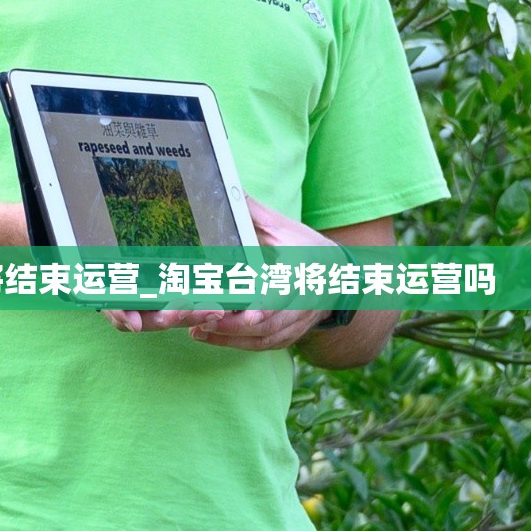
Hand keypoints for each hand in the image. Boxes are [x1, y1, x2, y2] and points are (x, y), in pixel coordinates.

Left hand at [106, 201, 335, 353]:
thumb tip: (222, 184)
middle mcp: (297, 307)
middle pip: (261, 324)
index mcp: (298, 277)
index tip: (229, 309)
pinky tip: (202, 334)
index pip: (275, 296)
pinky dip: (230, 342)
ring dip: (224, 336)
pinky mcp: (283, 338)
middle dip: (227, 325)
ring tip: (192, 326)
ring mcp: (291, 326)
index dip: (255, 307)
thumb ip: (251, 212)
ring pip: (258, 339)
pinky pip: (257, 345)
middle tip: (192, 319)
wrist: (339, 279)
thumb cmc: (307, 248)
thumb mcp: (283, 226)